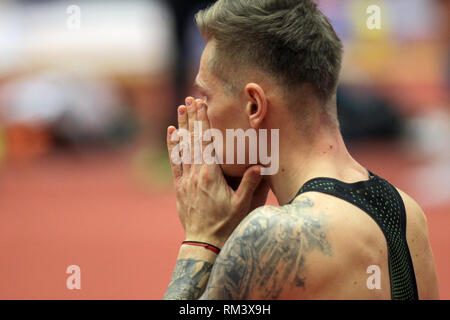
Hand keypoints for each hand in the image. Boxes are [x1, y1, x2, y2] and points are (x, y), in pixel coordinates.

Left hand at [166, 97, 269, 247]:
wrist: (204, 242)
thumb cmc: (226, 224)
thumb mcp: (242, 204)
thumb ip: (249, 183)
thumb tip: (259, 164)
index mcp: (210, 174)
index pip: (206, 141)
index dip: (204, 121)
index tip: (201, 104)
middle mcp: (195, 173)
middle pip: (193, 139)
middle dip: (192, 117)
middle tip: (190, 99)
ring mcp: (186, 179)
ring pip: (182, 147)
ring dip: (182, 127)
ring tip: (180, 109)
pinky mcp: (180, 186)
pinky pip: (175, 162)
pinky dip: (173, 146)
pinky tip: (172, 134)